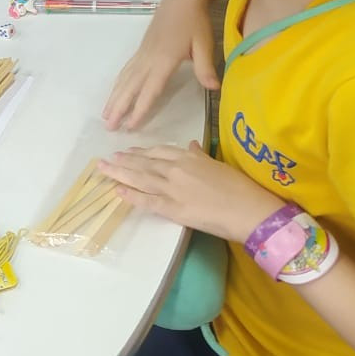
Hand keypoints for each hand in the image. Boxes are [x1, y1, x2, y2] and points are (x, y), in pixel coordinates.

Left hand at [99, 141, 281, 242]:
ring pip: (140, 179)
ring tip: (104, 169)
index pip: (158, 153)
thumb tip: (191, 145)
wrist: (251, 210)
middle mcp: (177, 170)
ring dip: (119, 173)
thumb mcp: (219, 165)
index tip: (128, 152)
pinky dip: (131, 196)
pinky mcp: (173, 209)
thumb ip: (200, 155)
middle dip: (123, 160)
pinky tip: (117, 192)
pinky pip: (147, 201)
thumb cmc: (241, 188)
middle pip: (144, 163)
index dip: (141, 152)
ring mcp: (173, 189)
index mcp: (189, 158)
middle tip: (106, 158)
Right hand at [103, 0, 219, 130]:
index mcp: (163, 60)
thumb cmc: (195, 21)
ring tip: (105, 115)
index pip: (150, 90)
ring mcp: (142, 54)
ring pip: (124, 80)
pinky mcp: (141, 50)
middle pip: (130, 88)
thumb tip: (214, 88)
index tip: (131, 125)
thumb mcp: (204, 43)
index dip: (140, 109)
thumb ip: (205, 67)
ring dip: (113, 98)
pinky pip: (125, 70)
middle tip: (108, 127)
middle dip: (118, 108)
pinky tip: (115, 92)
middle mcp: (148, 59)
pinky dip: (117, 84)